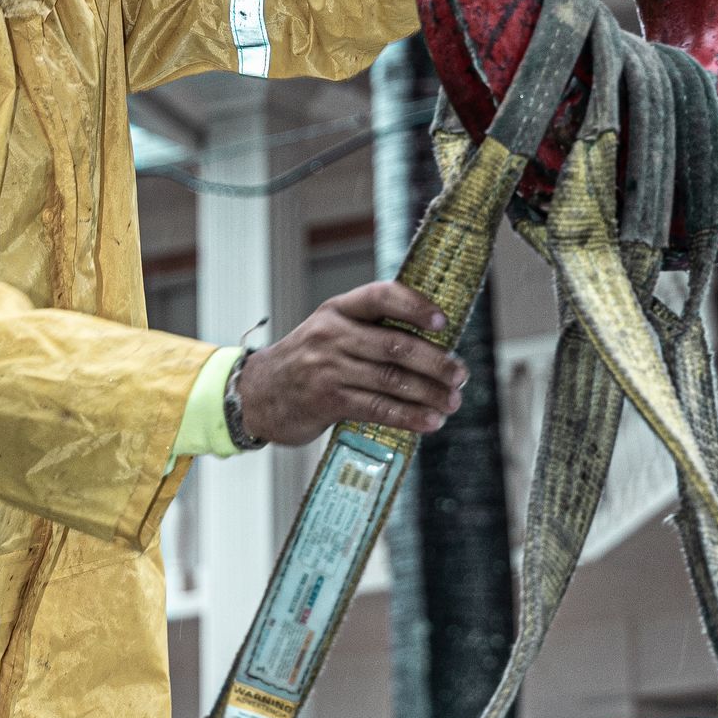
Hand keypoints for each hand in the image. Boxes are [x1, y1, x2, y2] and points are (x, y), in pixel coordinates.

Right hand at [235, 282, 465, 448]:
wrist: (257, 394)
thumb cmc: (305, 363)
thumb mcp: (329, 333)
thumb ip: (368, 332)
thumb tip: (431, 345)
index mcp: (337, 310)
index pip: (381, 296)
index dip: (415, 306)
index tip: (443, 321)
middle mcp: (332, 335)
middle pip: (395, 344)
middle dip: (435, 361)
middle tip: (460, 374)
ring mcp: (328, 368)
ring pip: (391, 379)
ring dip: (429, 393)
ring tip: (452, 402)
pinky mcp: (328, 401)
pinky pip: (377, 408)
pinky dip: (409, 416)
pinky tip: (429, 421)